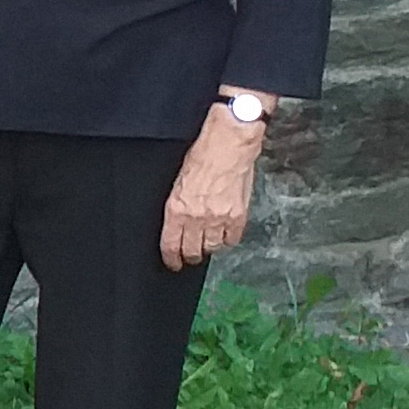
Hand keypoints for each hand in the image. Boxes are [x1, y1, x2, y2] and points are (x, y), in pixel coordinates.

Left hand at [161, 101, 266, 270]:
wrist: (228, 145)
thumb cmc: (202, 156)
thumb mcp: (178, 182)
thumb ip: (178, 206)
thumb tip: (178, 224)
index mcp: (176, 209)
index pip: (171, 244)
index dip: (171, 258)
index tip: (173, 263)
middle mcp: (196, 217)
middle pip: (193, 250)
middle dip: (190, 255)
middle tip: (190, 255)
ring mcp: (219, 218)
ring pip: (213, 247)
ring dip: (209, 248)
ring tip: (207, 243)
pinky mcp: (238, 216)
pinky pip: (232, 239)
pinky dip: (228, 239)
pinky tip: (224, 234)